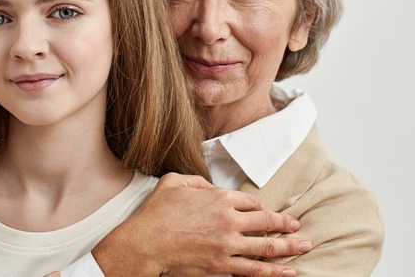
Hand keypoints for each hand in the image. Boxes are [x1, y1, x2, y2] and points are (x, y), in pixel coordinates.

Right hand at [92, 173, 310, 276]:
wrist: (145, 243)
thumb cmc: (155, 214)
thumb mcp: (172, 182)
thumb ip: (195, 180)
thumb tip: (208, 186)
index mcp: (217, 198)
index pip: (249, 201)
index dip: (259, 206)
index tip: (264, 211)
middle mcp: (228, 220)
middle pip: (265, 222)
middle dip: (285, 224)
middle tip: (297, 227)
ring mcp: (227, 245)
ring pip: (266, 246)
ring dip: (288, 247)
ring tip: (304, 247)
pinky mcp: (222, 265)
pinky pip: (254, 270)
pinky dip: (274, 272)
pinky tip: (288, 272)